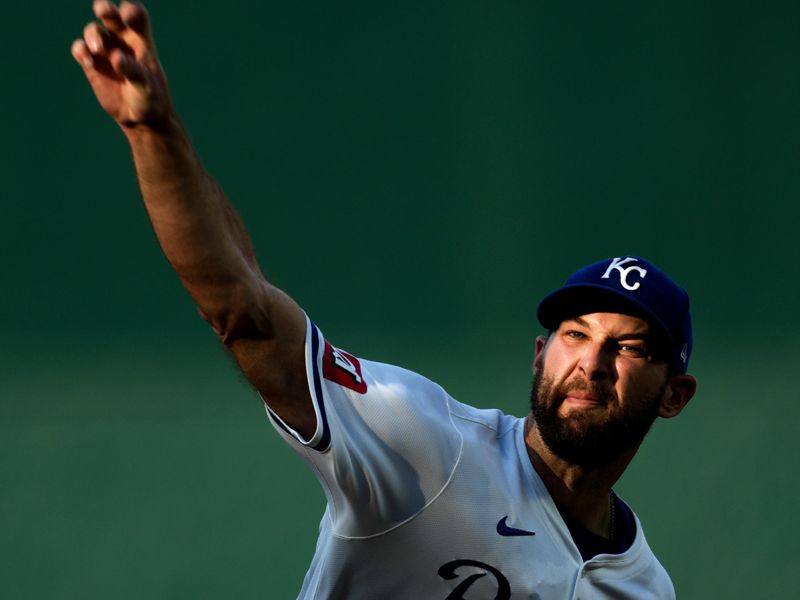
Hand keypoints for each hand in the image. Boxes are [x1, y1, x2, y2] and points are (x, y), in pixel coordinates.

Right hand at [71, 1, 171, 128]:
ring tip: (98, 49)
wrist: (139, 118)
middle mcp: (122, 41)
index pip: (137, 16)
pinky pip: (80, 49)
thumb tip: (115, 57)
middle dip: (105, 8)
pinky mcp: (92, 64)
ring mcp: (105, 51)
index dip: (130, 10)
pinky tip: (87, 61)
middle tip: (103, 10)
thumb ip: (133, 71)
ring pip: (93, 31)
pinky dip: (80, 50)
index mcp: (142, 41)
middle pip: (110, 15)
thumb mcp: (146, 86)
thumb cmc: (150, 99)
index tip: (128, 15)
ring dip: (92, 35)